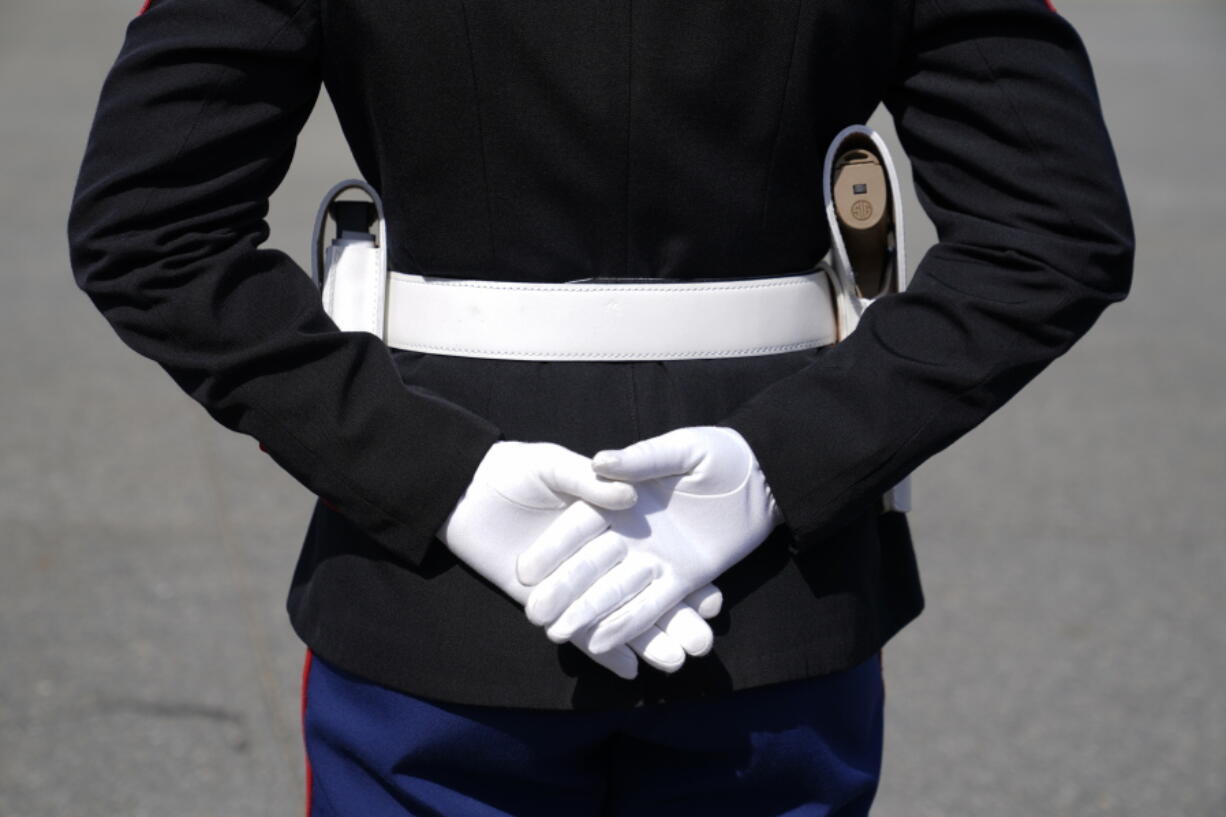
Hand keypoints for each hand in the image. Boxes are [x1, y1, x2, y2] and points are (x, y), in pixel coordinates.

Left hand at [439, 440, 719, 677]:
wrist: (462, 493)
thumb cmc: (510, 470)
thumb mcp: (550, 464)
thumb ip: (584, 479)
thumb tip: (626, 497)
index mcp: (608, 518)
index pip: (655, 550)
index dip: (685, 573)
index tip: (713, 598)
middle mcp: (600, 553)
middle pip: (644, 590)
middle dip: (674, 618)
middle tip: (703, 642)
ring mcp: (575, 582)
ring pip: (617, 615)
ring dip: (646, 641)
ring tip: (676, 662)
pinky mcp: (549, 603)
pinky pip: (580, 631)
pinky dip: (604, 650)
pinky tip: (630, 670)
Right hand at [520, 426, 780, 653]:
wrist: (763, 475)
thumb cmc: (720, 454)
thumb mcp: (683, 450)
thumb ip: (642, 458)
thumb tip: (601, 461)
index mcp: (620, 497)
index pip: (577, 526)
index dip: (552, 547)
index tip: (524, 572)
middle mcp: (630, 533)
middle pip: (589, 566)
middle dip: (563, 591)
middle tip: (536, 617)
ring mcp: (653, 559)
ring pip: (617, 593)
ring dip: (592, 616)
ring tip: (562, 638)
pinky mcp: (680, 578)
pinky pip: (653, 607)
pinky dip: (635, 629)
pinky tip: (619, 654)